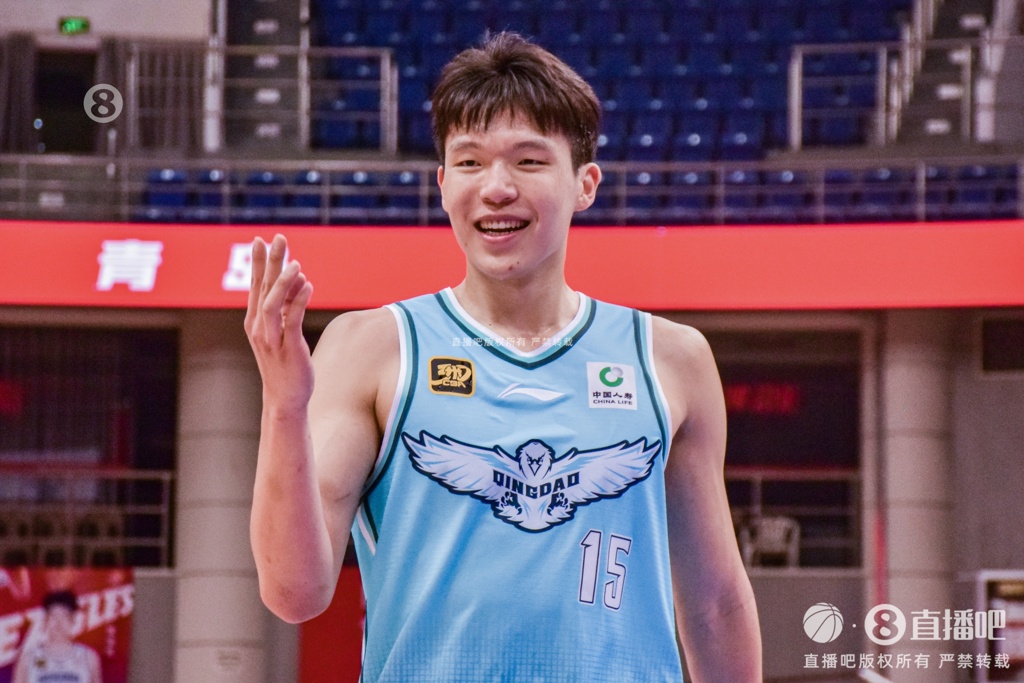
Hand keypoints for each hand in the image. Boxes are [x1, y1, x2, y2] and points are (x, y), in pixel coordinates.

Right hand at [244, 234, 314, 414]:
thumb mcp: (284, 331)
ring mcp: (272, 338)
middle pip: (262, 288)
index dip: (258, 263)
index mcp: (256, 321)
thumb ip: (288, 307)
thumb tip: (297, 280)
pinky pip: (292, 320)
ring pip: (273, 303)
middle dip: (269, 262)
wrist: (285, 398)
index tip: (260, 240)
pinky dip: (299, 301)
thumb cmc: (285, 364)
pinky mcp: (288, 348)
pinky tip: (308, 285)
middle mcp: (259, 327)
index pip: (255, 286)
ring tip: (296, 263)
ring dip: (283, 281)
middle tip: (277, 238)